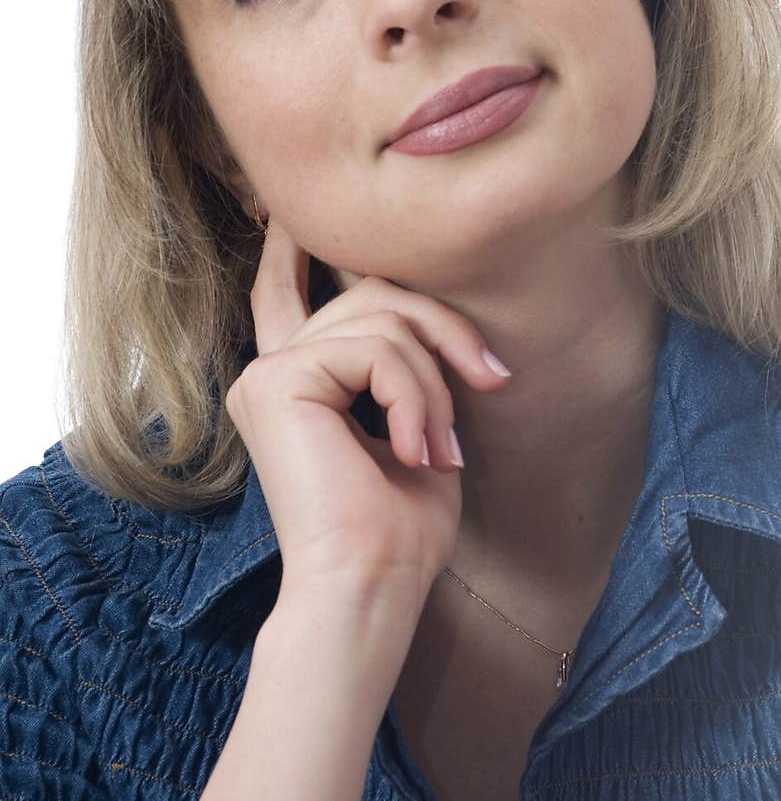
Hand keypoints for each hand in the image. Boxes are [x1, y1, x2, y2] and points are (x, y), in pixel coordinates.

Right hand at [224, 219, 511, 608]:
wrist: (370, 588)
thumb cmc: (399, 531)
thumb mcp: (418, 426)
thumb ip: (405, 367)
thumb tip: (423, 312)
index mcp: (297, 386)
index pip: (286, 296)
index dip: (290, 250)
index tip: (289, 212)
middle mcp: (272, 372)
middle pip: (373, 295)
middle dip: (444, 330)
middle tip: (494, 379)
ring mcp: (268, 374)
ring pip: (382, 317)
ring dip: (435, 381)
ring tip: (441, 450)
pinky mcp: (276, 380)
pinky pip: (375, 350)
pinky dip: (416, 397)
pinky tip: (416, 453)